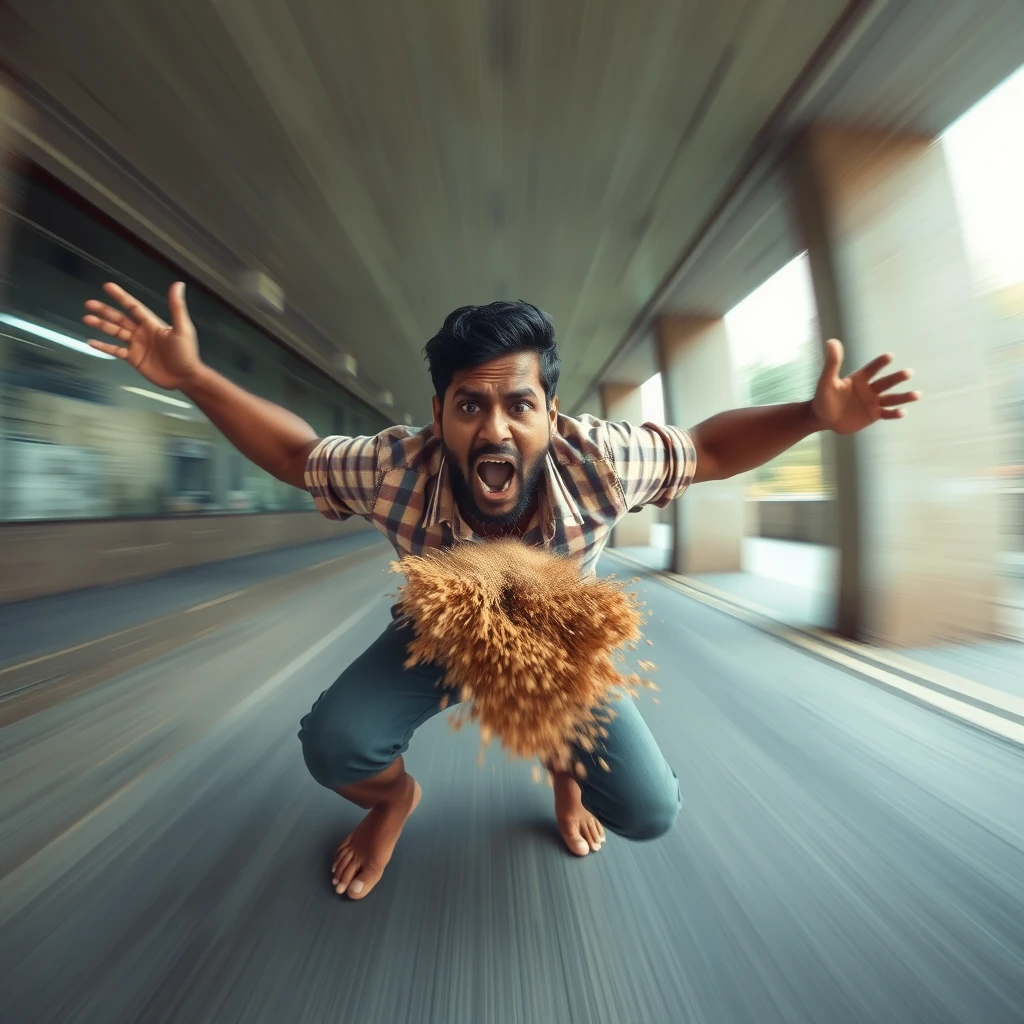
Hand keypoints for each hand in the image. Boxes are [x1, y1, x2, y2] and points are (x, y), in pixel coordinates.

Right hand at [84, 281, 200, 391]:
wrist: (185, 377)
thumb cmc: (185, 353)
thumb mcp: (182, 328)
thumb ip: (177, 307)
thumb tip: (178, 284)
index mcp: (152, 324)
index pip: (133, 306)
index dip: (121, 297)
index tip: (108, 287)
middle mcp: (142, 332)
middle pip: (120, 318)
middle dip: (105, 311)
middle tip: (89, 304)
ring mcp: (137, 346)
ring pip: (115, 332)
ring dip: (101, 325)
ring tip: (87, 319)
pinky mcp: (134, 359)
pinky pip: (116, 351)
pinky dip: (103, 346)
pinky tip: (91, 342)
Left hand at [811, 339, 920, 434]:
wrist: (822, 418)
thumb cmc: (823, 398)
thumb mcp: (827, 381)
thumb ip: (832, 363)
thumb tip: (832, 341)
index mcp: (859, 378)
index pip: (872, 368)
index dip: (880, 363)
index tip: (890, 356)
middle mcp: (869, 389)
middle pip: (886, 382)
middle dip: (897, 378)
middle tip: (909, 373)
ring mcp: (873, 402)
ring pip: (892, 398)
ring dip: (904, 397)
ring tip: (918, 394)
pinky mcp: (873, 415)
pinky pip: (886, 413)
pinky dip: (894, 413)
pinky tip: (903, 412)